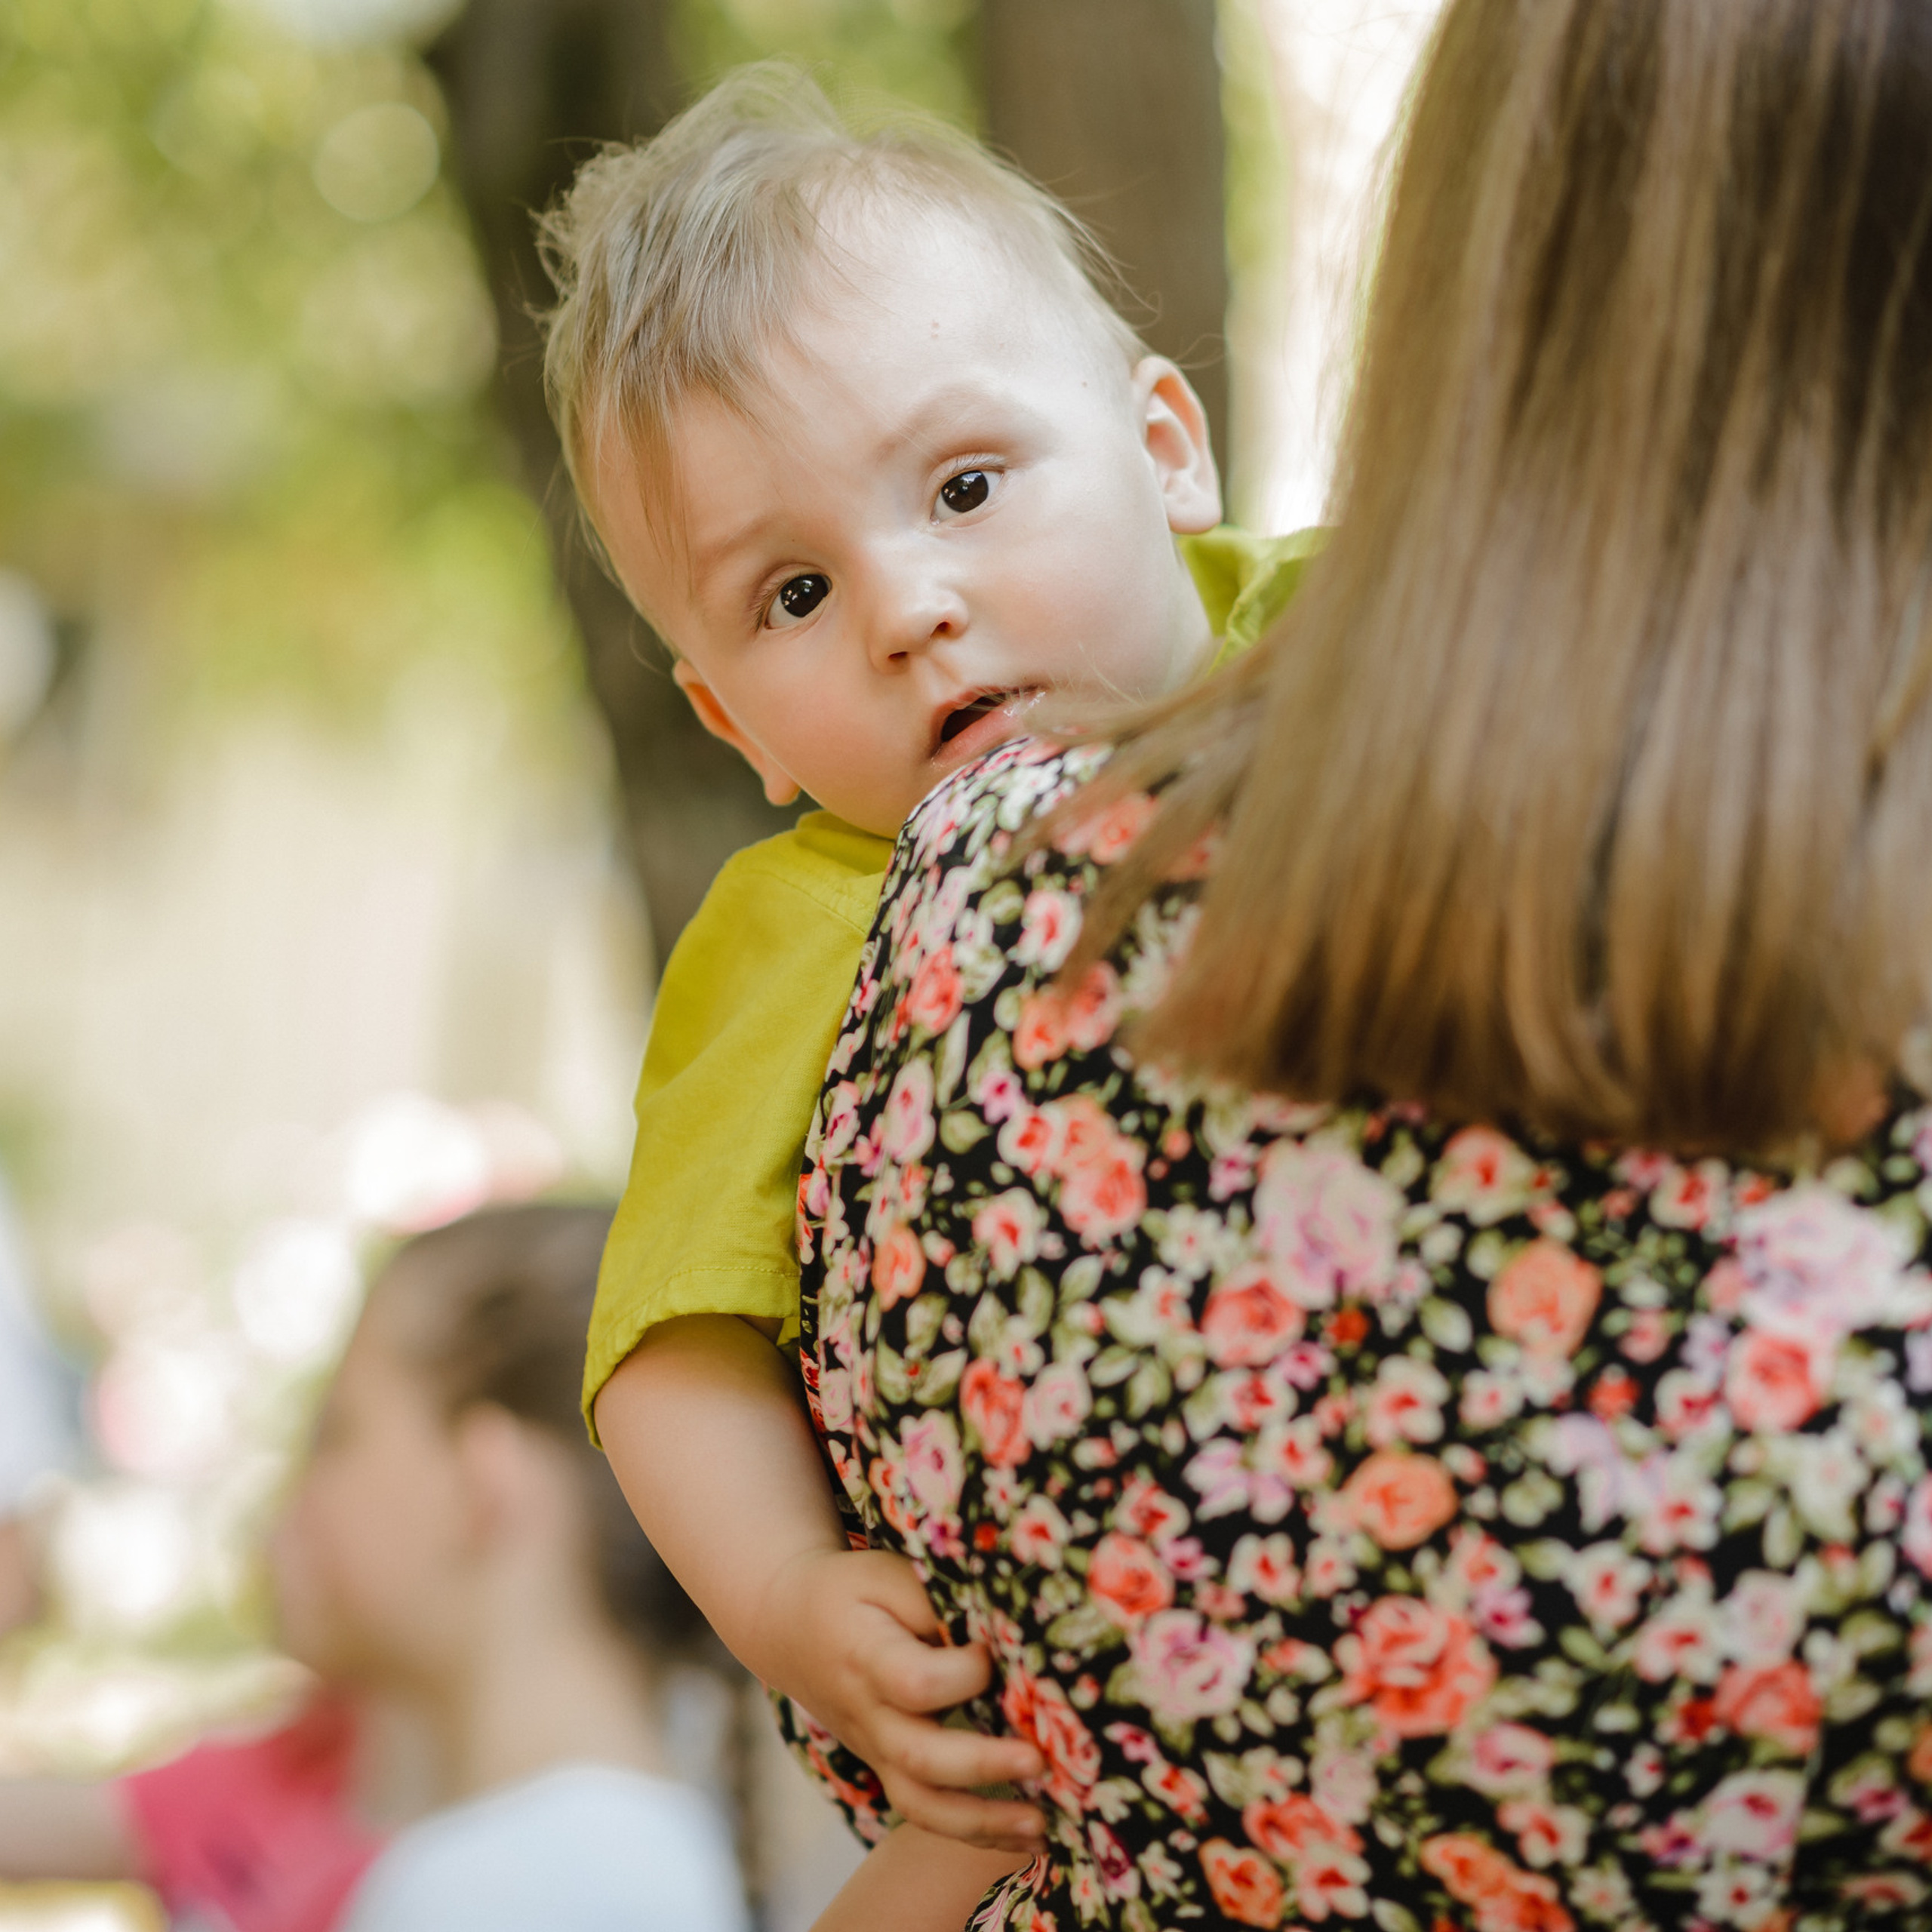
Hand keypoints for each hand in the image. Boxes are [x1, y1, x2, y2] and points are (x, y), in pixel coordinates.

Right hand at [758, 1547, 1047, 1853]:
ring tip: (1041, 1826)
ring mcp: (876, 1751)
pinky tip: (1028, 1838)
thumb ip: (934, 1600)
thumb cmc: (851, 1592)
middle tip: (1038, 1760)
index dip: (963, 1673)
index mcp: (866, 1657)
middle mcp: (868, 1715)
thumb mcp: (885, 1574)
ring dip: (983, 1823)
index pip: (914, 1681)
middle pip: (919, 1758)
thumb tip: (998, 1630)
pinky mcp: (889, 1769)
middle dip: (982, 1765)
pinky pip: (927, 1812)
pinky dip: (977, 1831)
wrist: (787, 1627)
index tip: (993, 1652)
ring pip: (921, 1804)